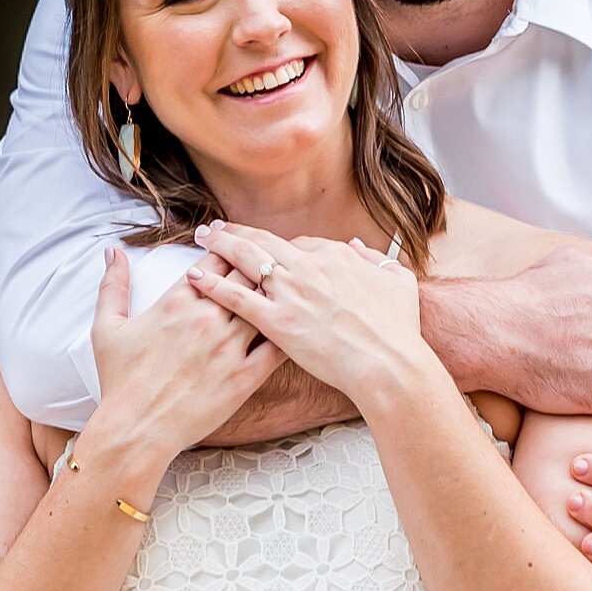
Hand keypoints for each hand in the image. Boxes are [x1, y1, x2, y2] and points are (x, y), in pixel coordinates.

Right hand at [88, 247, 284, 474]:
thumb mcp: (107, 328)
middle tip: (266, 267)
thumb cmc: (120, 381)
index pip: (216, 261)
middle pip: (245, 276)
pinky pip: (276, 347)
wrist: (136, 430)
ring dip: (272, 297)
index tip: (235, 254)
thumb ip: (113, 285)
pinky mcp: (244, 377)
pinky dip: (286, 333)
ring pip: (264, 306)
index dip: (229, 253)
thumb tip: (113, 251)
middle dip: (255, 268)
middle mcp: (206, 319)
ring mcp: (228, 348)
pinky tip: (293, 328)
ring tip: (284, 293)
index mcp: (177, 302)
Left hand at [187, 220, 431, 408]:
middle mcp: (309, 268)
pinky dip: (214, 285)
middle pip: (263, 241)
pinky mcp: (278, 322)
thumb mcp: (397, 282)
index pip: (298, 243)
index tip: (262, 244)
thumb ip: (375, 259)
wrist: (388, 363)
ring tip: (201, 238)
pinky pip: (238, 298)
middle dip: (236, 231)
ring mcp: (291, 293)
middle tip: (214, 227)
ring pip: (246, 260)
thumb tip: (358, 247)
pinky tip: (194, 277)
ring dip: (220, 246)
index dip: (277, 245)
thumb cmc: (397, 329)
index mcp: (335, 256)